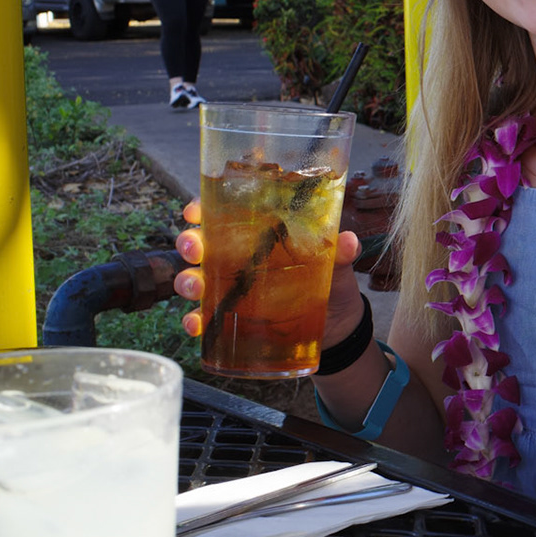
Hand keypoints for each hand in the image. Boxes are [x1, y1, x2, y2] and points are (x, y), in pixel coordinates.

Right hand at [173, 197, 365, 346]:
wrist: (337, 328)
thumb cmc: (331, 283)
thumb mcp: (337, 266)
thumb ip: (339, 253)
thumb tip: (348, 241)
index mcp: (258, 235)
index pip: (222, 214)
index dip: (202, 209)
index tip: (195, 212)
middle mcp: (237, 258)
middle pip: (200, 244)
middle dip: (189, 243)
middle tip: (194, 249)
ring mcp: (231, 288)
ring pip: (195, 279)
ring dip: (187, 281)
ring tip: (195, 287)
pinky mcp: (231, 319)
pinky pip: (204, 318)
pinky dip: (195, 321)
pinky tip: (196, 325)